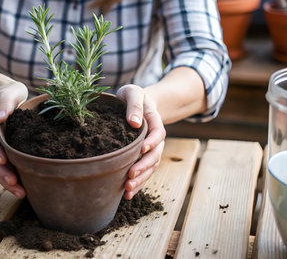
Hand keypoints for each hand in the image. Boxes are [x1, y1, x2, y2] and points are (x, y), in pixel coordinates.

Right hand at [0, 81, 27, 198]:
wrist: (6, 96)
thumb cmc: (10, 94)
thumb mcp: (9, 92)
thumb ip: (6, 103)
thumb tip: (0, 118)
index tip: (3, 160)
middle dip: (2, 172)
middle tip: (15, 184)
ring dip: (6, 181)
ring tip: (21, 193)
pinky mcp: (3, 151)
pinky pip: (4, 167)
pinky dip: (11, 178)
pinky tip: (22, 188)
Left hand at [117, 84, 165, 199]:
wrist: (136, 100)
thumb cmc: (133, 95)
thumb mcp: (133, 93)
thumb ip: (134, 105)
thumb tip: (135, 123)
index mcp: (154, 120)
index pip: (159, 133)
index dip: (152, 142)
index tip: (141, 148)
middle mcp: (155, 137)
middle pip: (155, 155)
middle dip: (144, 166)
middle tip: (130, 175)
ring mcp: (150, 148)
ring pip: (150, 166)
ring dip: (141, 179)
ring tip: (128, 190)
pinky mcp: (142, 156)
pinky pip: (144, 171)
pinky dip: (138, 183)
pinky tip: (127, 194)